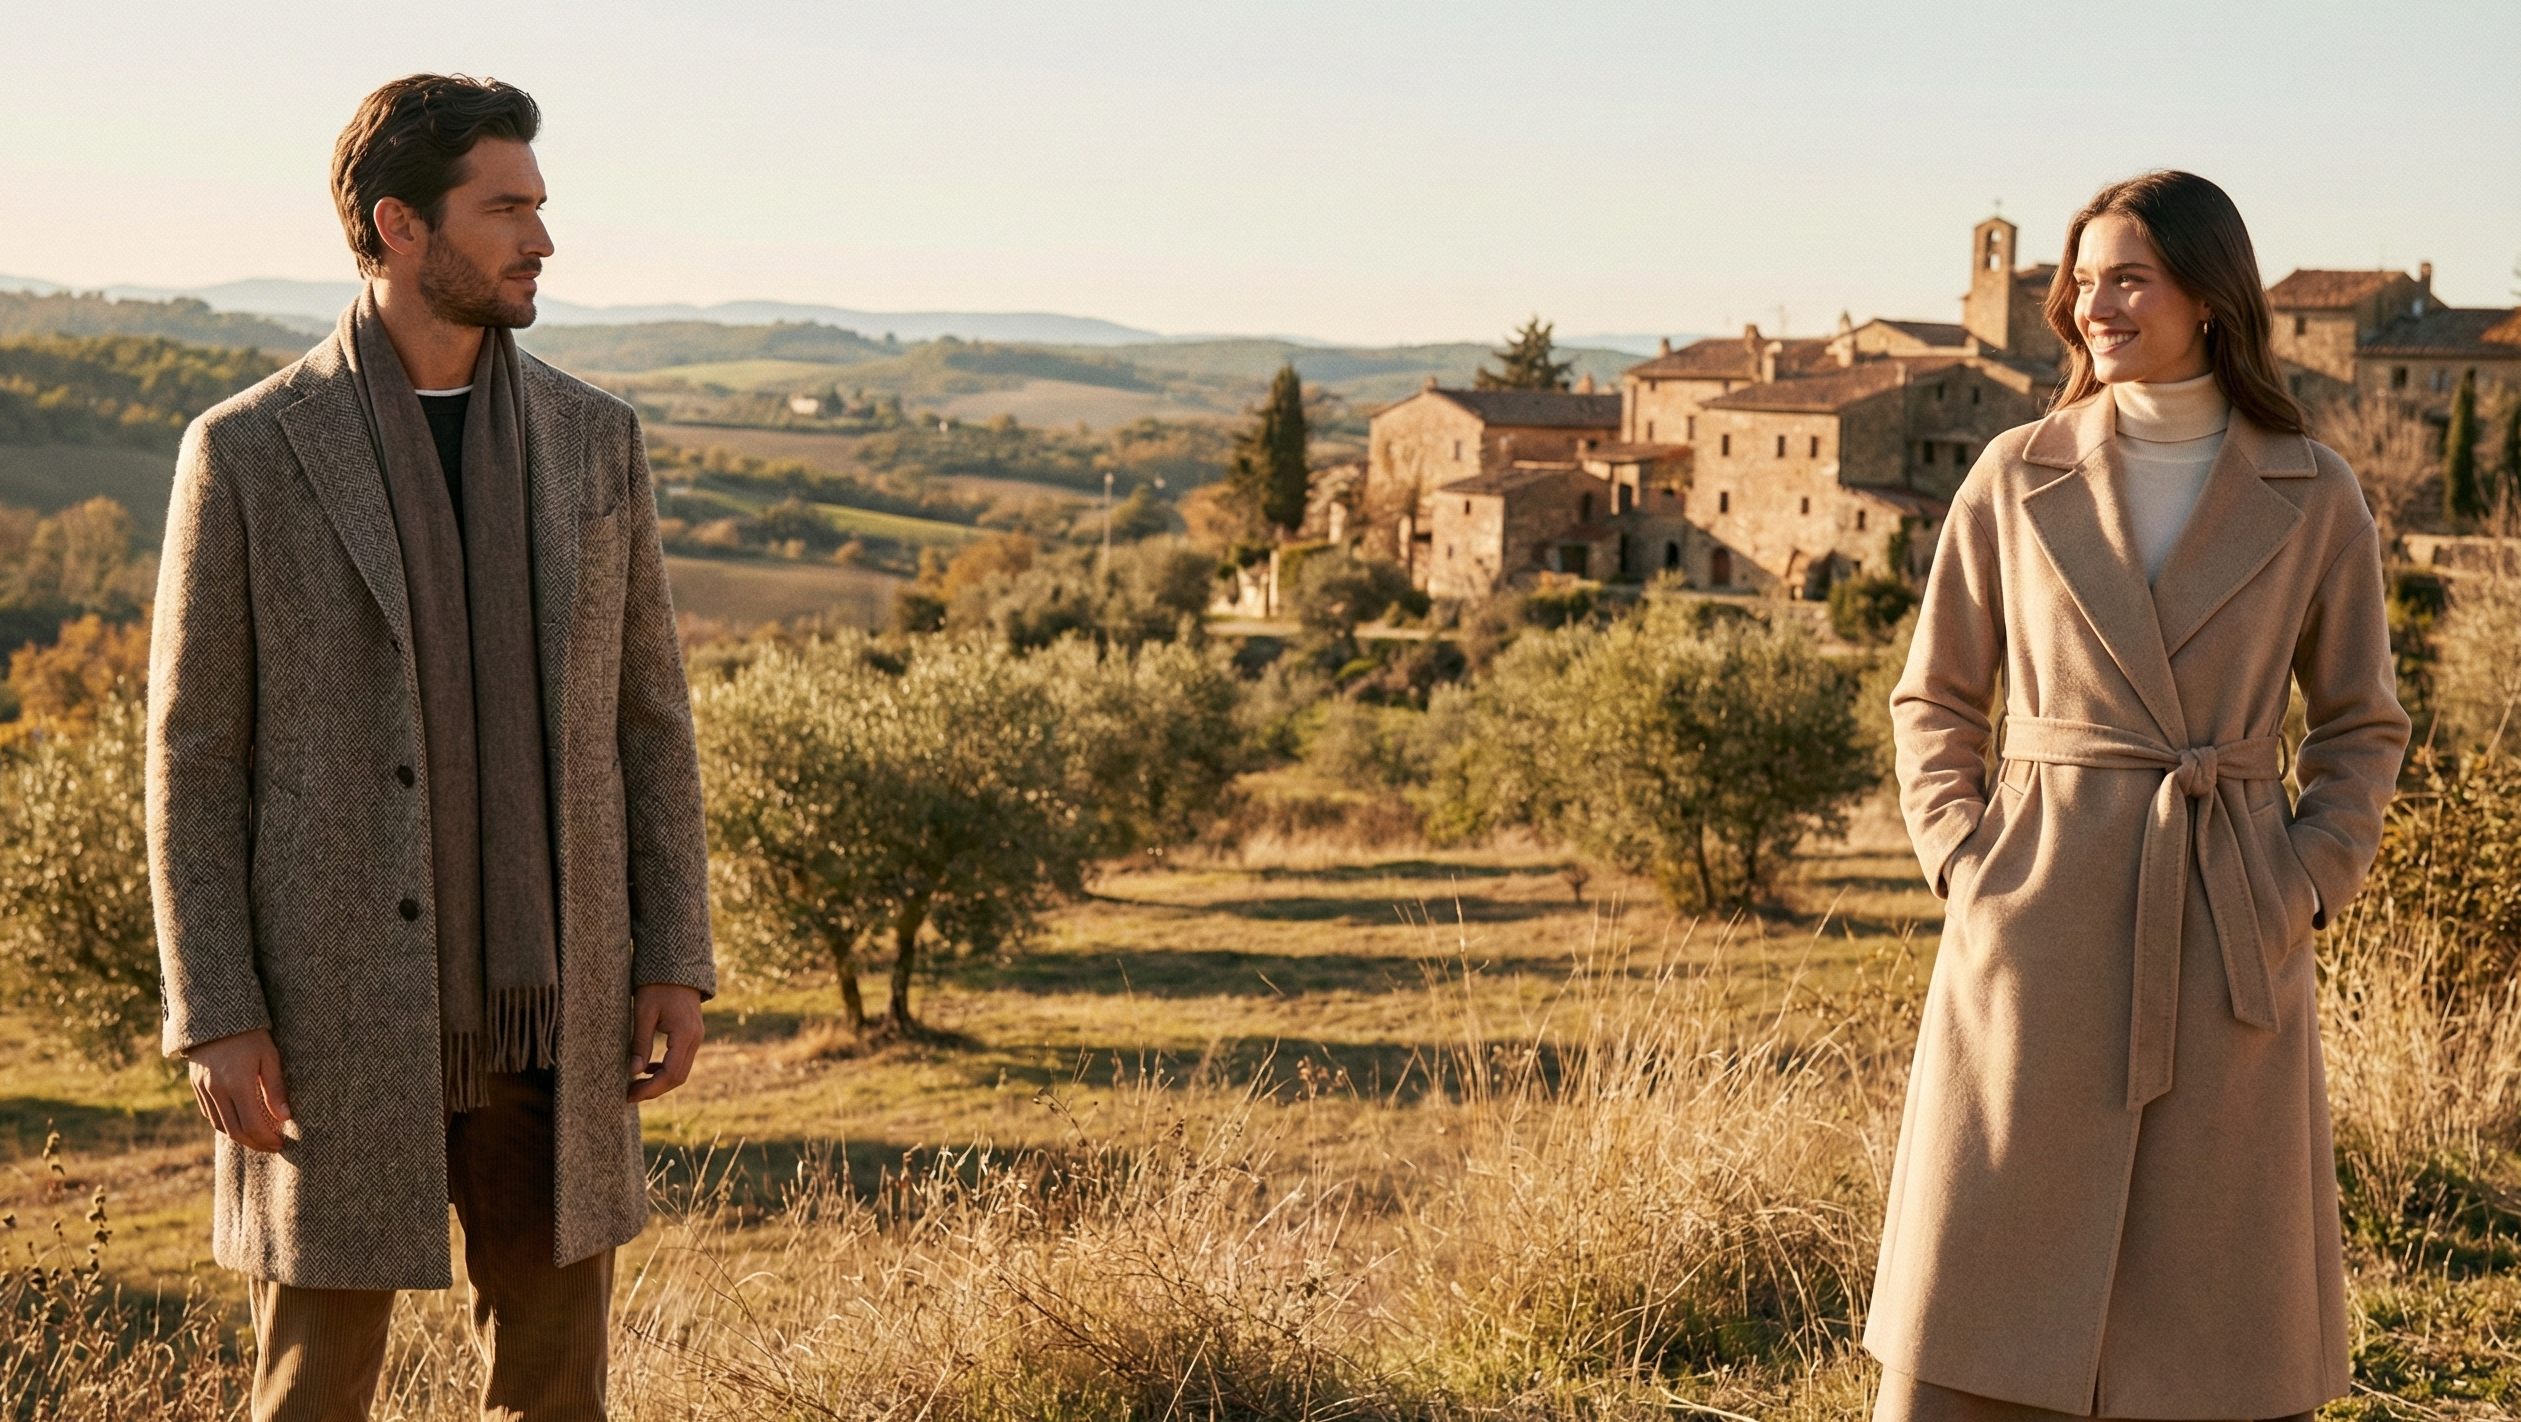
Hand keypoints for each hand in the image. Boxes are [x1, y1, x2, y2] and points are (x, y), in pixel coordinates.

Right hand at [186, 1028, 291, 1152]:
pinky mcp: (196, 1086)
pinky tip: (239, 1125)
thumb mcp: (270, 1056)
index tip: (281, 1143)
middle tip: (272, 1146)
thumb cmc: (250, 1034)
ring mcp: (203, 1089)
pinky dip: (224, 1125)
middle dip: (255, 1143)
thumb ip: (276, 1089)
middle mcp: (217, 1090)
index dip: (267, 1139)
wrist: (215, 1016)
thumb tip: (285, 1118)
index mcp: (238, 1083)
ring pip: (220, 1126)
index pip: (252, 1125)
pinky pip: (209, 1114)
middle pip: (235, 1131)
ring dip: (240, 1138)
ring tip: (258, 1139)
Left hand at [628, 983, 704, 1102]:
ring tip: (635, 1085)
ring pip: (681, 1071)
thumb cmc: (656, 986)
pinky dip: (665, 1070)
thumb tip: (633, 1072)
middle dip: (654, 1090)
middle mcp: (695, 1039)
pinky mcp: (691, 1035)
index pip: (671, 1074)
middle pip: (678, 1077)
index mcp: (685, 1034)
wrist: (675, 966)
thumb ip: (640, 1043)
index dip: (650, 1089)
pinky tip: (647, 1069)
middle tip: (629, 1095)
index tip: (629, 1095)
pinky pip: (681, 1060)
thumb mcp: (643, 1012)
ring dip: (659, 1082)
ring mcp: (696, 1037)